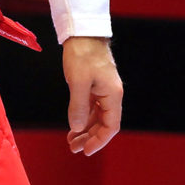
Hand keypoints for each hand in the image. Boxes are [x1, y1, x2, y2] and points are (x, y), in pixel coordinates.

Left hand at [62, 36, 122, 155]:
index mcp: (112, 95)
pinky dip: (82, 118)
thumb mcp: (78, 81)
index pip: (110, 126)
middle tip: (74, 149)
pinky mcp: (94, 86)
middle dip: (90, 138)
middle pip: (104, 124)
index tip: (86, 151)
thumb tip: (76, 128)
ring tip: (71, 142)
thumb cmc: (82, 54)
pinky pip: (91, 108)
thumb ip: (78, 106)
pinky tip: (73, 127)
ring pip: (96, 117)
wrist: (82, 33)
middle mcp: (111, 95)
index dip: (99, 140)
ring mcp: (103, 90)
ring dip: (85, 130)